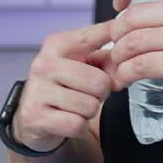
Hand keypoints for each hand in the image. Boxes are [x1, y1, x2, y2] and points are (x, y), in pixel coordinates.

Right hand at [13, 21, 114, 151]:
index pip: (97, 36)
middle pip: (100, 82)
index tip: (127, 42)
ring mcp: (38, 90)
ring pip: (90, 106)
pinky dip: (78, 127)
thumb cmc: (65, 86)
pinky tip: (68, 119)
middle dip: (101, 93)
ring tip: (75, 106)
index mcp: (58, 44)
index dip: (117, 42)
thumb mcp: (84, 65)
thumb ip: (109, 59)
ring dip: (88, 111)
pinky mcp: (36, 116)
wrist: (33, 117)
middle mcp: (44, 64)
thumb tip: (129, 63)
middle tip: (88, 93)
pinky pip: (77, 124)